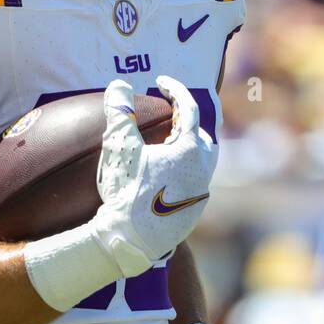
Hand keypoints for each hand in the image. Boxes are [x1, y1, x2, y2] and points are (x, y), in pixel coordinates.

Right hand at [89, 75, 216, 277]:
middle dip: (186, 119)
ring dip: (189, 146)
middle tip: (168, 114)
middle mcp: (202, 168)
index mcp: (189, 149)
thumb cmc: (126, 192)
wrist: (131, 240)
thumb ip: (120, 112)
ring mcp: (201, 191)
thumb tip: (119, 85)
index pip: (188, 107)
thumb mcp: (119, 147)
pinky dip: (184, 169)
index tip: (160, 83)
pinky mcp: (195, 210)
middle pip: (202, 134)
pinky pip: (196, 181)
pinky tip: (165, 174)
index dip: (175, 90)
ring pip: (204, 159)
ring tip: (168, 143)